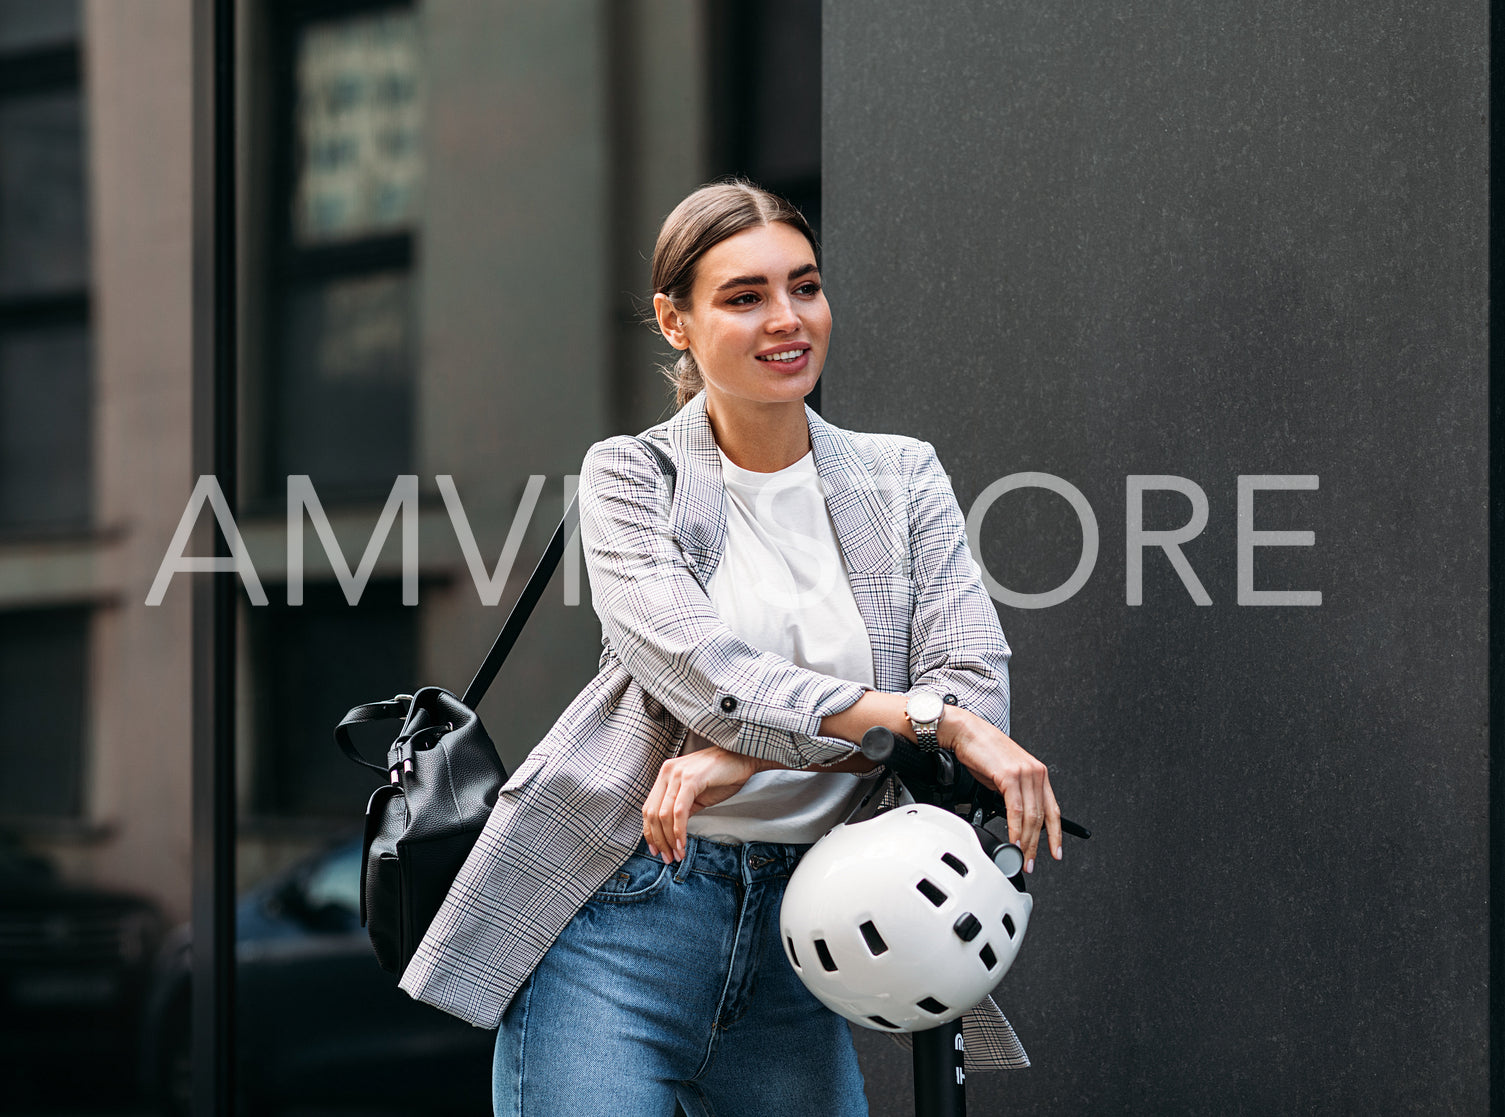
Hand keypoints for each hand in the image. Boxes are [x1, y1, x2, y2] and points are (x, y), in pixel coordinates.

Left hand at [642, 741, 762, 862]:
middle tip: (667, 858)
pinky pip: (679, 811)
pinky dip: (679, 831)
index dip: (650, 832)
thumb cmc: (723, 775)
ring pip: (664, 815)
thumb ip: (681, 808)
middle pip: (653, 813)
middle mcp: (667, 772)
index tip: (656, 850)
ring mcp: (678, 774)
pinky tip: (683, 843)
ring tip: (677, 854)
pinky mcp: (691, 779)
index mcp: (666, 774)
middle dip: (659, 840)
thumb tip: (671, 832)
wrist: (744, 758)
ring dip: (669, 839)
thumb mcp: (697, 793)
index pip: (649, 808)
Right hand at [946, 709, 1060, 872]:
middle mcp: (1036, 773)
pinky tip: (1013, 840)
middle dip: (1036, 845)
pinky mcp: (1010, 775)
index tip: (1055, 852)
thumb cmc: (981, 751)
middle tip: (1029, 861)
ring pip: (1031, 816)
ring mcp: (1025, 773)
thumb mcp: (1004, 775)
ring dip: (1025, 841)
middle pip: (1042, 817)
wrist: (965, 731)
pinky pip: (1015, 809)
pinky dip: (1015, 828)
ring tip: (1020, 856)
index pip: (1053, 810)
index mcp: (1038, 773)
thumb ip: (1014, 795)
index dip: (1056, 834)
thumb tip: (1014, 819)